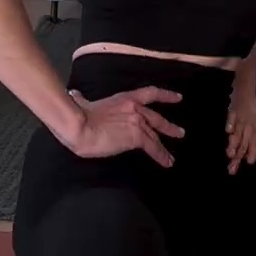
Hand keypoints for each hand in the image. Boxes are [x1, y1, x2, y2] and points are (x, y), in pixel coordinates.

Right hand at [63, 86, 184, 166]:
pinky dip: (161, 155)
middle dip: (168, 126)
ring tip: (172, 157)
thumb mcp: (82, 103)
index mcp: (124, 98)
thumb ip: (82, 99)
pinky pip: (153, 147)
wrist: (80, 126)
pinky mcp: (136, 137)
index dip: (165, 95)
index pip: (150, 93)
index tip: (178, 97)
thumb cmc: (77, 115)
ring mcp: (137, 122)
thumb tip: (75, 95)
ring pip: (156, 135)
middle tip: (180, 132)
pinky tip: (167, 162)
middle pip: (156, 118)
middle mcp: (135, 108)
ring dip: (165, 146)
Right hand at [226, 88, 255, 174]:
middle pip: (245, 141)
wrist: (246, 84)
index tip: (250, 163)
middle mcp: (249, 123)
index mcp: (254, 125)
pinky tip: (228, 131)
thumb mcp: (251, 119)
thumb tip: (245, 153)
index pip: (255, 141)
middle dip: (238, 156)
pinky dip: (230, 123)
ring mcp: (241, 116)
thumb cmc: (248, 104)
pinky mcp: (234, 109)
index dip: (253, 151)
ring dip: (235, 143)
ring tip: (230, 154)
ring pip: (239, 132)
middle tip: (232, 168)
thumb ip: (248, 135)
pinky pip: (232, 116)